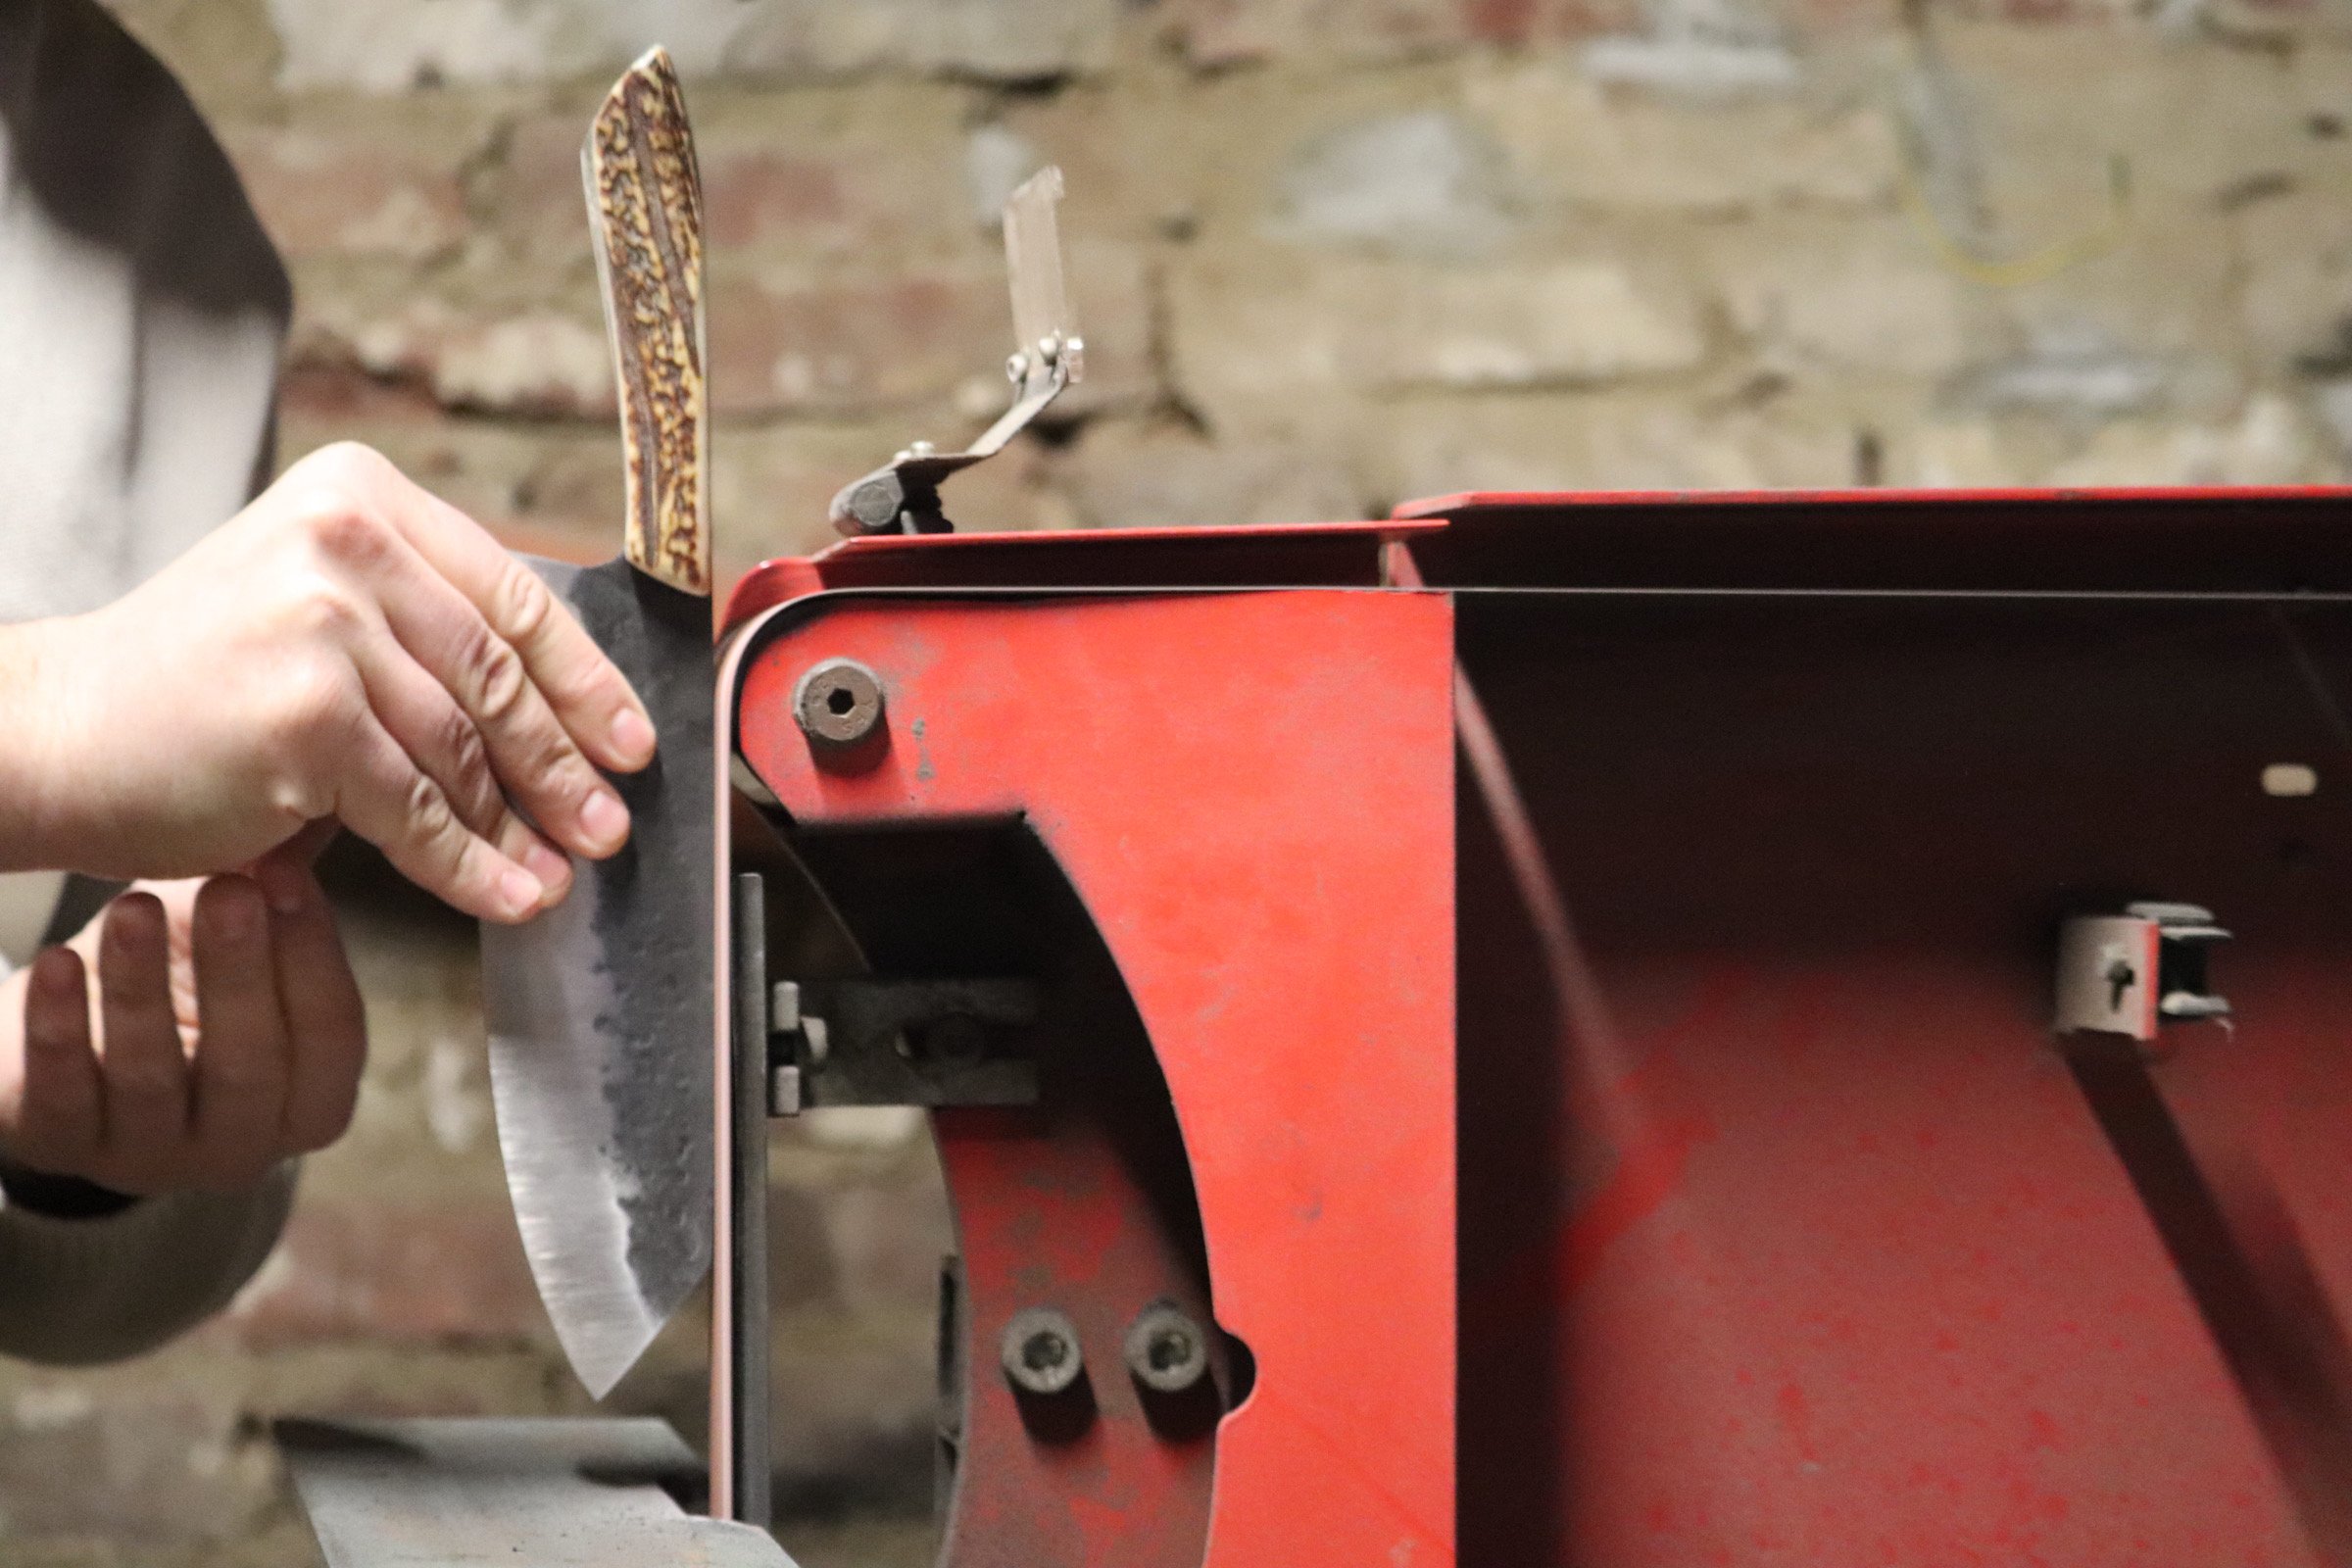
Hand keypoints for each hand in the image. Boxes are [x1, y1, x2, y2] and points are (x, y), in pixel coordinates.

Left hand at [0, 845, 363, 1194]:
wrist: (75, 1038)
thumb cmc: (186, 980)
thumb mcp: (249, 944)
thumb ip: (288, 895)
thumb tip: (346, 797)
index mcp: (312, 1102)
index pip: (333, 1036)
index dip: (313, 956)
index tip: (287, 876)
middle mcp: (244, 1147)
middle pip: (251, 1065)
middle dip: (240, 972)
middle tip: (229, 890)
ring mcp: (150, 1158)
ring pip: (153, 1076)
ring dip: (143, 988)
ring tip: (135, 908)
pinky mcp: (62, 1150)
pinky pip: (63, 1093)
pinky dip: (58, 1025)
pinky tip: (57, 961)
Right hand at [1, 442, 655, 922]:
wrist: (55, 730)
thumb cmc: (198, 680)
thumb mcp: (316, 608)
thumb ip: (423, 631)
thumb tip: (568, 719)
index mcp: (363, 496)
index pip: (512, 594)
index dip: (586, 679)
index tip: (633, 741)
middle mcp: (347, 541)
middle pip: (498, 674)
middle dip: (565, 762)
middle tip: (610, 824)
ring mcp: (323, 625)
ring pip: (462, 747)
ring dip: (522, 825)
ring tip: (561, 872)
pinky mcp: (306, 717)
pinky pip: (417, 808)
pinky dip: (469, 864)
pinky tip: (506, 898)